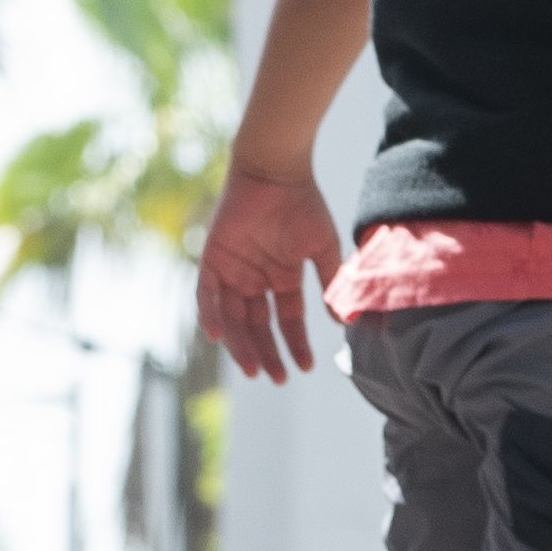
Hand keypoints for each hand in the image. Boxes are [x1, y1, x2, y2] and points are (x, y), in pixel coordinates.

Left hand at [197, 168, 344, 385]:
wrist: (275, 171)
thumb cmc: (303, 204)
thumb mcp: (321, 249)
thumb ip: (330, 284)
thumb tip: (345, 321)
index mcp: (282, 277)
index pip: (287, 320)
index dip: (296, 344)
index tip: (305, 368)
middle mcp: (255, 278)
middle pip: (258, 325)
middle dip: (266, 352)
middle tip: (276, 378)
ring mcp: (233, 269)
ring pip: (232, 316)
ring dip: (241, 343)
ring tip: (252, 368)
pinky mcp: (212, 257)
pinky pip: (206, 293)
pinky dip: (210, 314)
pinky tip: (219, 337)